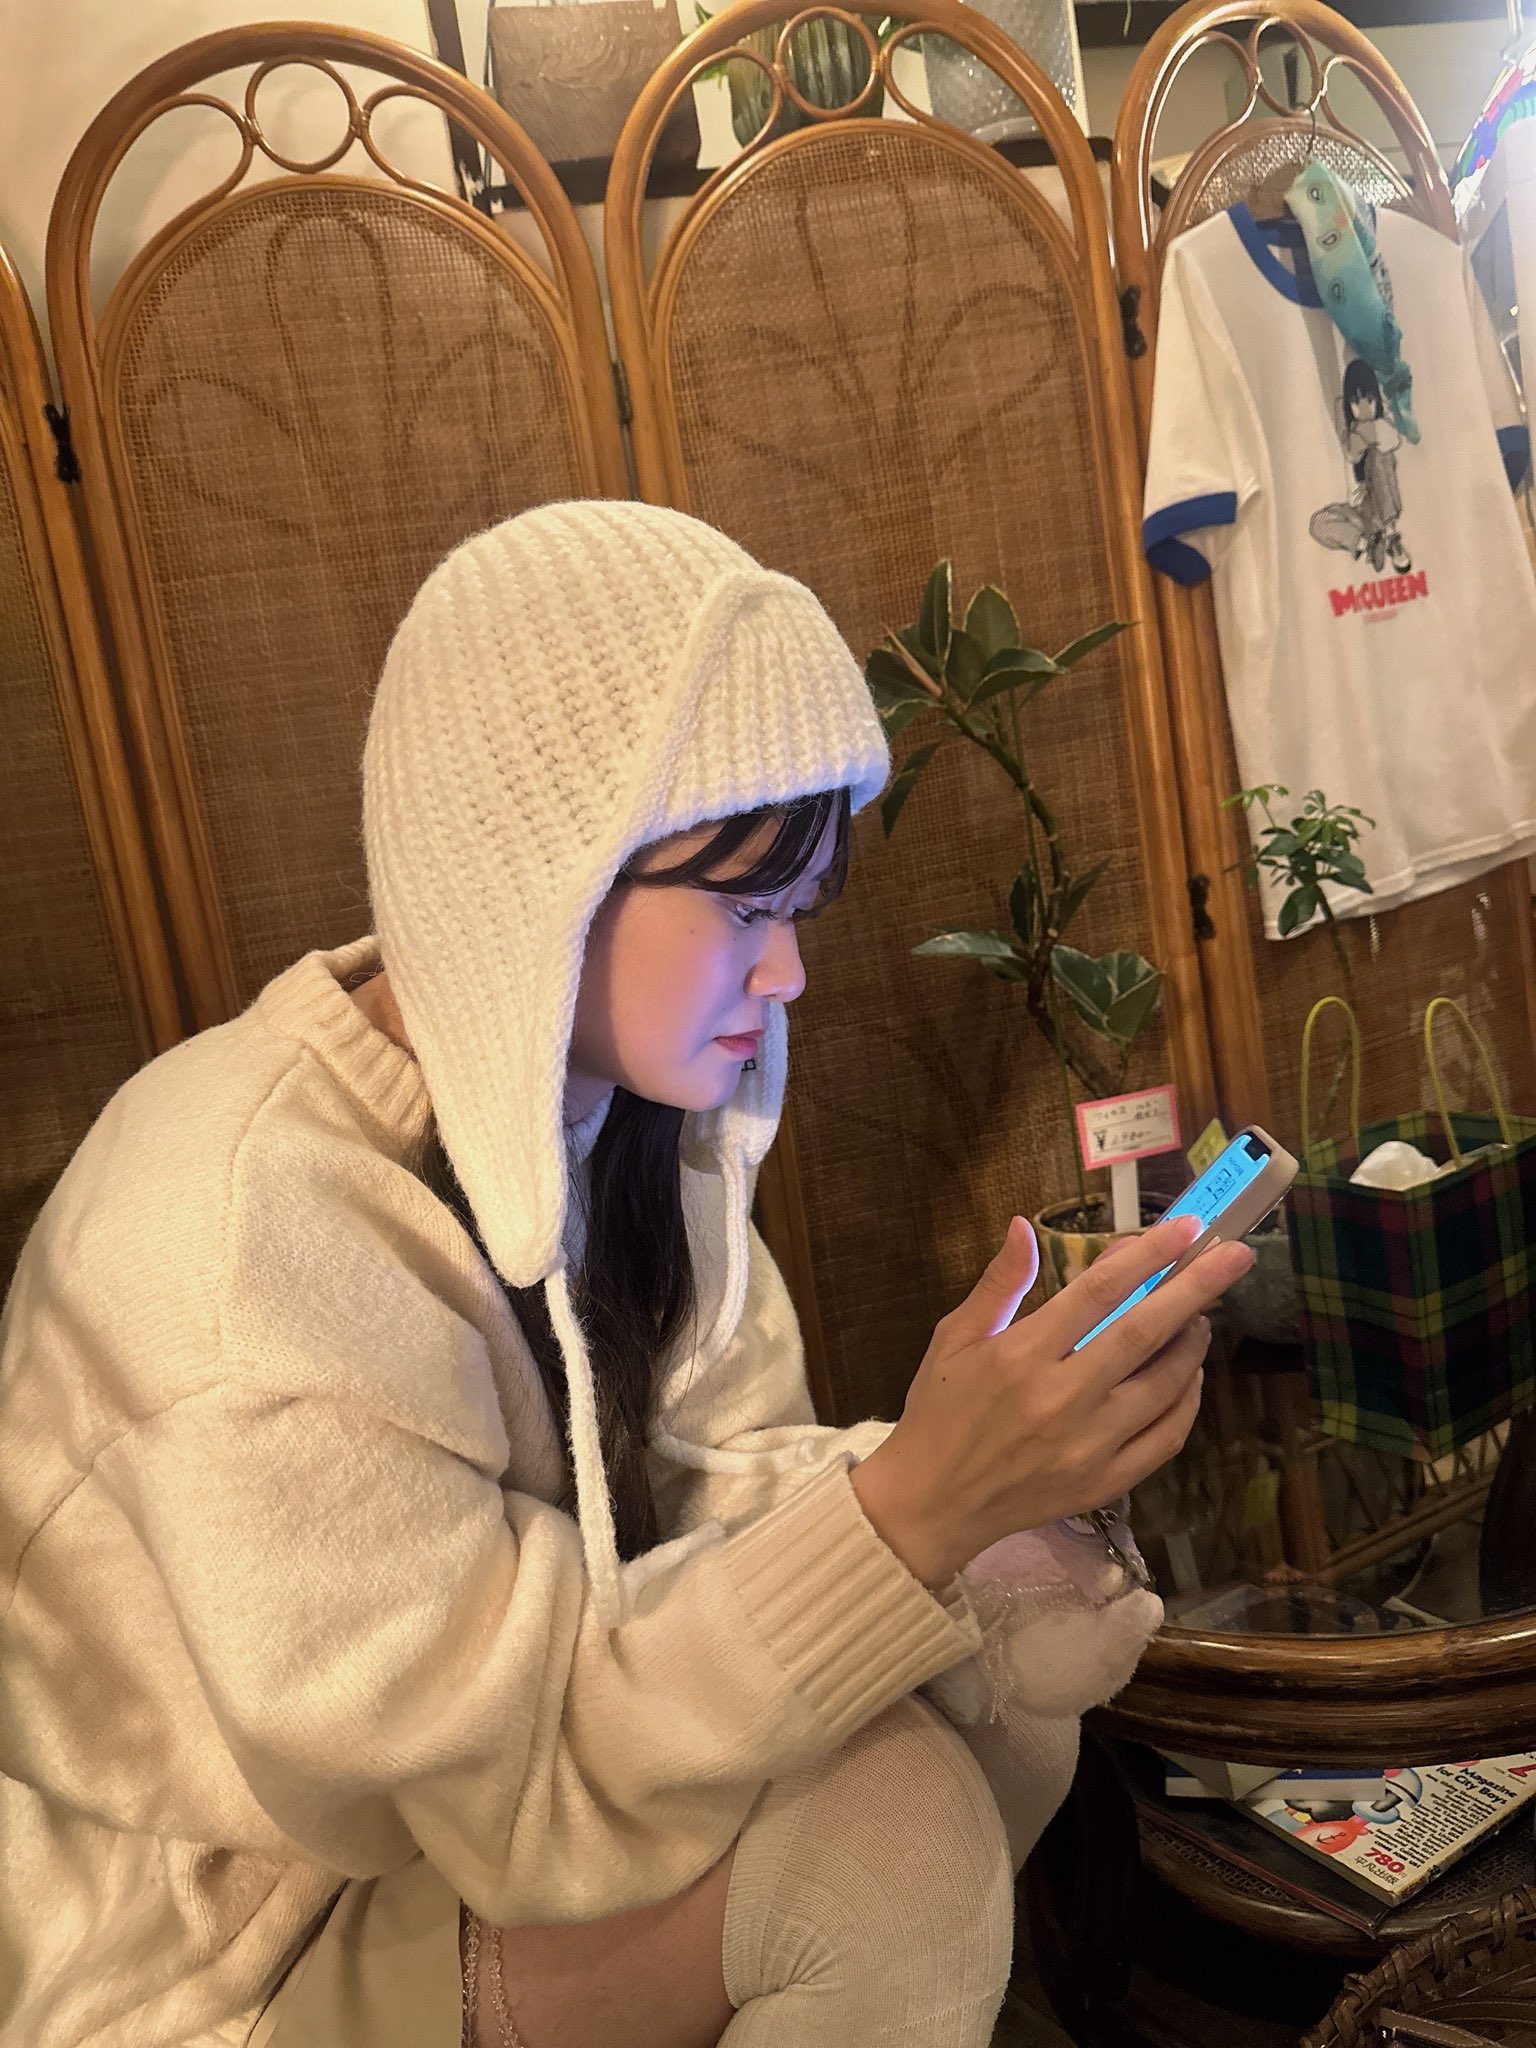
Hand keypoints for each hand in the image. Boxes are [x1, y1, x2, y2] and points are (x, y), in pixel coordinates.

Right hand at [850, 1214, 1252, 1587]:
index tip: (1185, 1228)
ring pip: (1163, 1386)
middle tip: (1235, 1255)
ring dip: (1192, 1345)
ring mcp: (1089, 1445)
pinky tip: (1189, 1377)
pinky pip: (1164, 1439)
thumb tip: (1024, 1226)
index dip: (1146, 1255)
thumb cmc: (938, 1411)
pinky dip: (1186, 1404)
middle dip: (1196, 1288)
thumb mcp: (954, 1337)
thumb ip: (998, 1283)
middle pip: (1144, 1332)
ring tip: (1202, 1314)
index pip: (1098, 1292)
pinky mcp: (1103, 1483)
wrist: (930, 1503)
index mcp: (1022, 1354)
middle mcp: (1062, 1397)